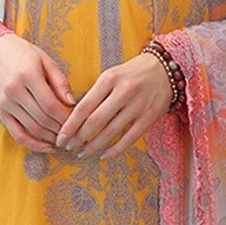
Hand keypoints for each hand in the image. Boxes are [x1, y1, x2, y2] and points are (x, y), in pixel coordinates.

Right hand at [0, 33, 75, 151]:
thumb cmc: (26, 56)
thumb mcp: (46, 62)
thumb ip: (60, 82)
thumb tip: (73, 104)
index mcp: (28, 75)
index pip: (50, 104)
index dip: (65, 118)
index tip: (77, 123)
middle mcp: (14, 90)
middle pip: (42, 119)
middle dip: (60, 130)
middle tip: (73, 134)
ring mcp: (6, 104)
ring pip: (32, 128)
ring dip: (50, 138)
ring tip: (64, 139)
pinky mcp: (2, 113)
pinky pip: (18, 135)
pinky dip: (33, 145)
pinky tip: (47, 147)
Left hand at [53, 53, 173, 159]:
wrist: (164, 70)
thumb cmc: (132, 74)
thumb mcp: (111, 75)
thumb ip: (95, 94)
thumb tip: (74, 118)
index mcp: (109, 79)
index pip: (83, 107)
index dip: (70, 126)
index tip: (61, 137)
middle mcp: (123, 92)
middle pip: (94, 122)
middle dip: (78, 138)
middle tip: (68, 147)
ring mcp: (137, 106)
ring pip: (110, 133)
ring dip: (93, 147)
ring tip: (83, 153)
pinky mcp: (148, 118)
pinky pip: (128, 140)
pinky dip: (114, 150)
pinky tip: (103, 155)